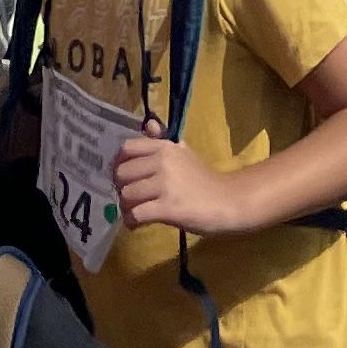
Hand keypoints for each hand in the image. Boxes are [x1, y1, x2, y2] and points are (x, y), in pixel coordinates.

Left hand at [111, 131, 245, 237]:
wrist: (227, 201)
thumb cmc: (204, 179)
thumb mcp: (183, 153)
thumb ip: (162, 142)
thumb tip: (148, 123)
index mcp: (164, 147)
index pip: (127, 148)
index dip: (119, 164)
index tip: (123, 176)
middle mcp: (162, 161)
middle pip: (122, 173)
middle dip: (120, 188)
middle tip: (129, 198)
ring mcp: (165, 185)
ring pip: (127, 194)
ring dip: (126, 207)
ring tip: (134, 212)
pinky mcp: (168, 208)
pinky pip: (136, 214)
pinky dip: (131, 221)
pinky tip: (136, 224)